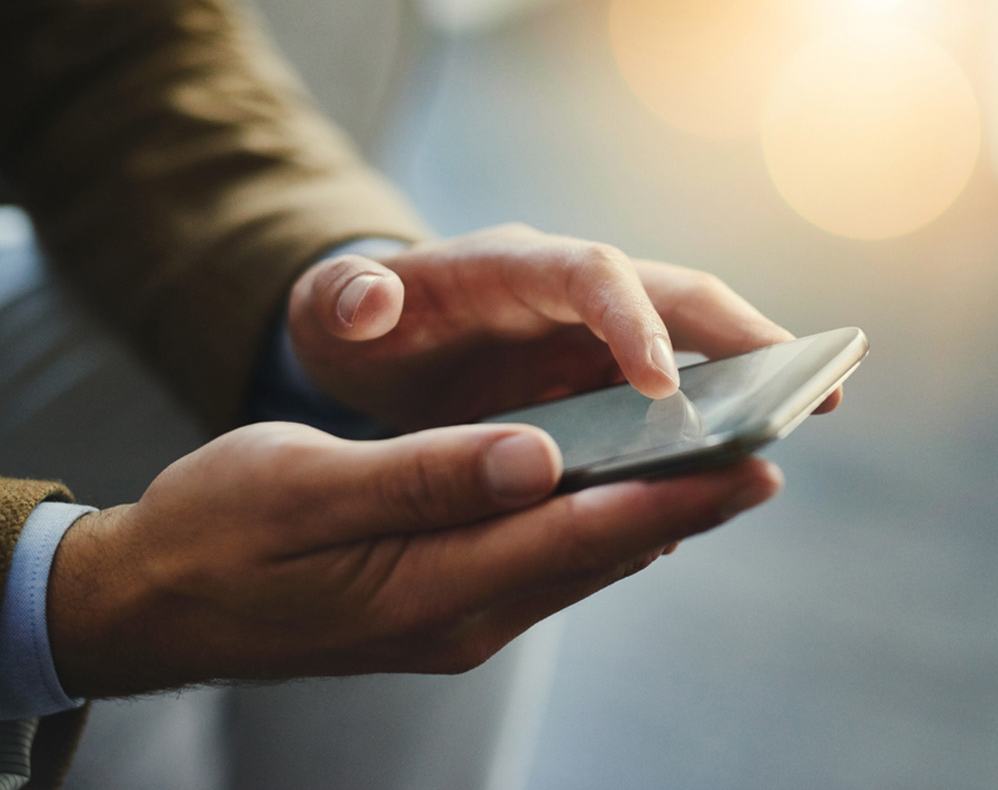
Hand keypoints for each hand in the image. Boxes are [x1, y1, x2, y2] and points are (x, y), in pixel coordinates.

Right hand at [47, 421, 781, 698]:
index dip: (673, 496)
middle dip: (689, 507)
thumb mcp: (306, 487)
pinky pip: (543, 562)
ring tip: (721, 473)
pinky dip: (596, 525)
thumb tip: (537, 456)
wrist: (153, 601)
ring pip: (579, 559)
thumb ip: (426, 478)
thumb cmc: (217, 531)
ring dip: (653, 516)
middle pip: (600, 551)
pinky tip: (627, 497)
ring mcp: (456, 617)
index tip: (753, 464)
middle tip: (769, 459)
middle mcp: (463, 614)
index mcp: (433, 585)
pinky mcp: (443, 603)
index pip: (580, 532)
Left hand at [286, 224, 841, 430]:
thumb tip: (367, 300)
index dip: (634, 322)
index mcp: (513, 266)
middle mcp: (572, 290)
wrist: (374, 342)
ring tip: (810, 414)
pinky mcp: (605, 378)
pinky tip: (729, 475)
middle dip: (745, 334)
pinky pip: (672, 398)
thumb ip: (343, 300)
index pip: (592, 275)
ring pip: (693, 345)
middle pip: (675, 296)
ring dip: (752, 375)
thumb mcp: (331, 310)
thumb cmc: (354, 323)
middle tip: (813, 384)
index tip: (666, 386)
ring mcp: (596, 335)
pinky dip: (705, 426)